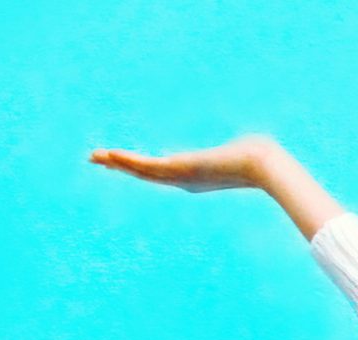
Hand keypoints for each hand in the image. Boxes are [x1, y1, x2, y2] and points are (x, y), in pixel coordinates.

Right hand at [87, 134, 285, 192]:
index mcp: (195, 176)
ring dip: (117, 163)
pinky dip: (126, 161)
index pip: (161, 171)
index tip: (123, 161)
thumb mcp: (244, 149)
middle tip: (98, 159)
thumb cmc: (259, 157)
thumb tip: (252, 141)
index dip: (139, 167)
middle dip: (121, 166)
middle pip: (145, 173)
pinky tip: (109, 155)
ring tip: (95, 156)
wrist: (262, 166)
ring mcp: (180, 178)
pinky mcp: (178, 170)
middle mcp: (184, 181)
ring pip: (141, 171)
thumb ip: (241, 147)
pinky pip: (145, 166)